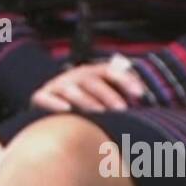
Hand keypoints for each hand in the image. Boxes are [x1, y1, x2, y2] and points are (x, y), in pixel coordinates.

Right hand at [31, 61, 145, 112]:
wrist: (48, 108)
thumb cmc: (80, 107)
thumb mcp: (99, 98)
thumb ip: (119, 96)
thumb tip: (145, 100)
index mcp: (90, 73)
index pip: (109, 71)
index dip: (125, 80)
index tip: (140, 94)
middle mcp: (73, 76)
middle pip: (92, 81)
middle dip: (108, 95)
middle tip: (122, 110)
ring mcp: (56, 85)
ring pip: (71, 90)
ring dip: (86, 101)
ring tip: (99, 114)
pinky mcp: (39, 97)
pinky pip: (45, 98)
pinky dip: (55, 104)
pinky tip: (67, 110)